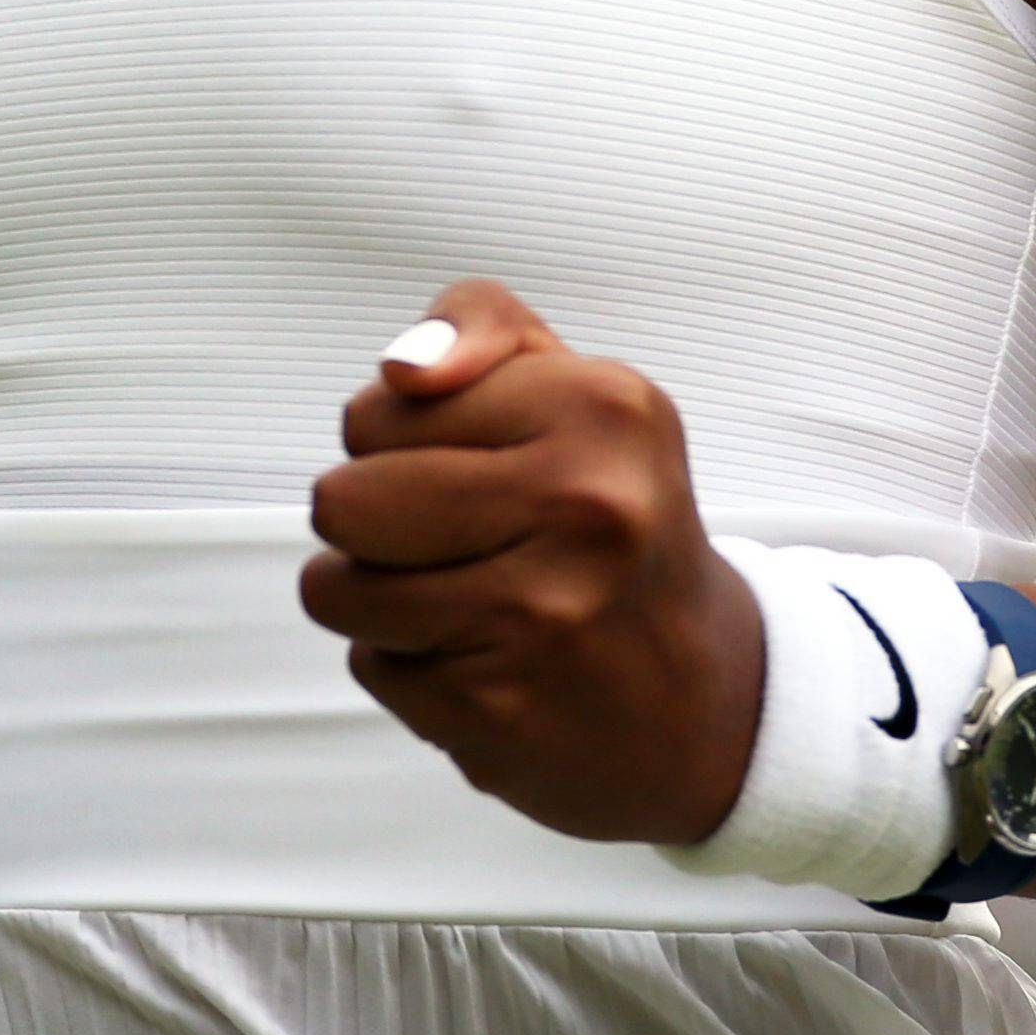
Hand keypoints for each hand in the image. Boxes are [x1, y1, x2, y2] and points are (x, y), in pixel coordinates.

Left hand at [300, 278, 770, 844]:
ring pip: (335, 590)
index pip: (376, 410)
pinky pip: (372, 666)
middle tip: (455, 539)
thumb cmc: (608, 521)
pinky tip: (486, 661)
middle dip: (370, 522)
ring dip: (376, 600)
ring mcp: (542, 616)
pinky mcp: (498, 710)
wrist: (700, 696)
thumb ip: (480, 325)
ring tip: (464, 599)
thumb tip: (406, 366)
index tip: (473, 465)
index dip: (396, 438)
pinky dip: (410, 667)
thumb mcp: (575, 388)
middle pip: (342, 500)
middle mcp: (585, 507)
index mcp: (601, 408)